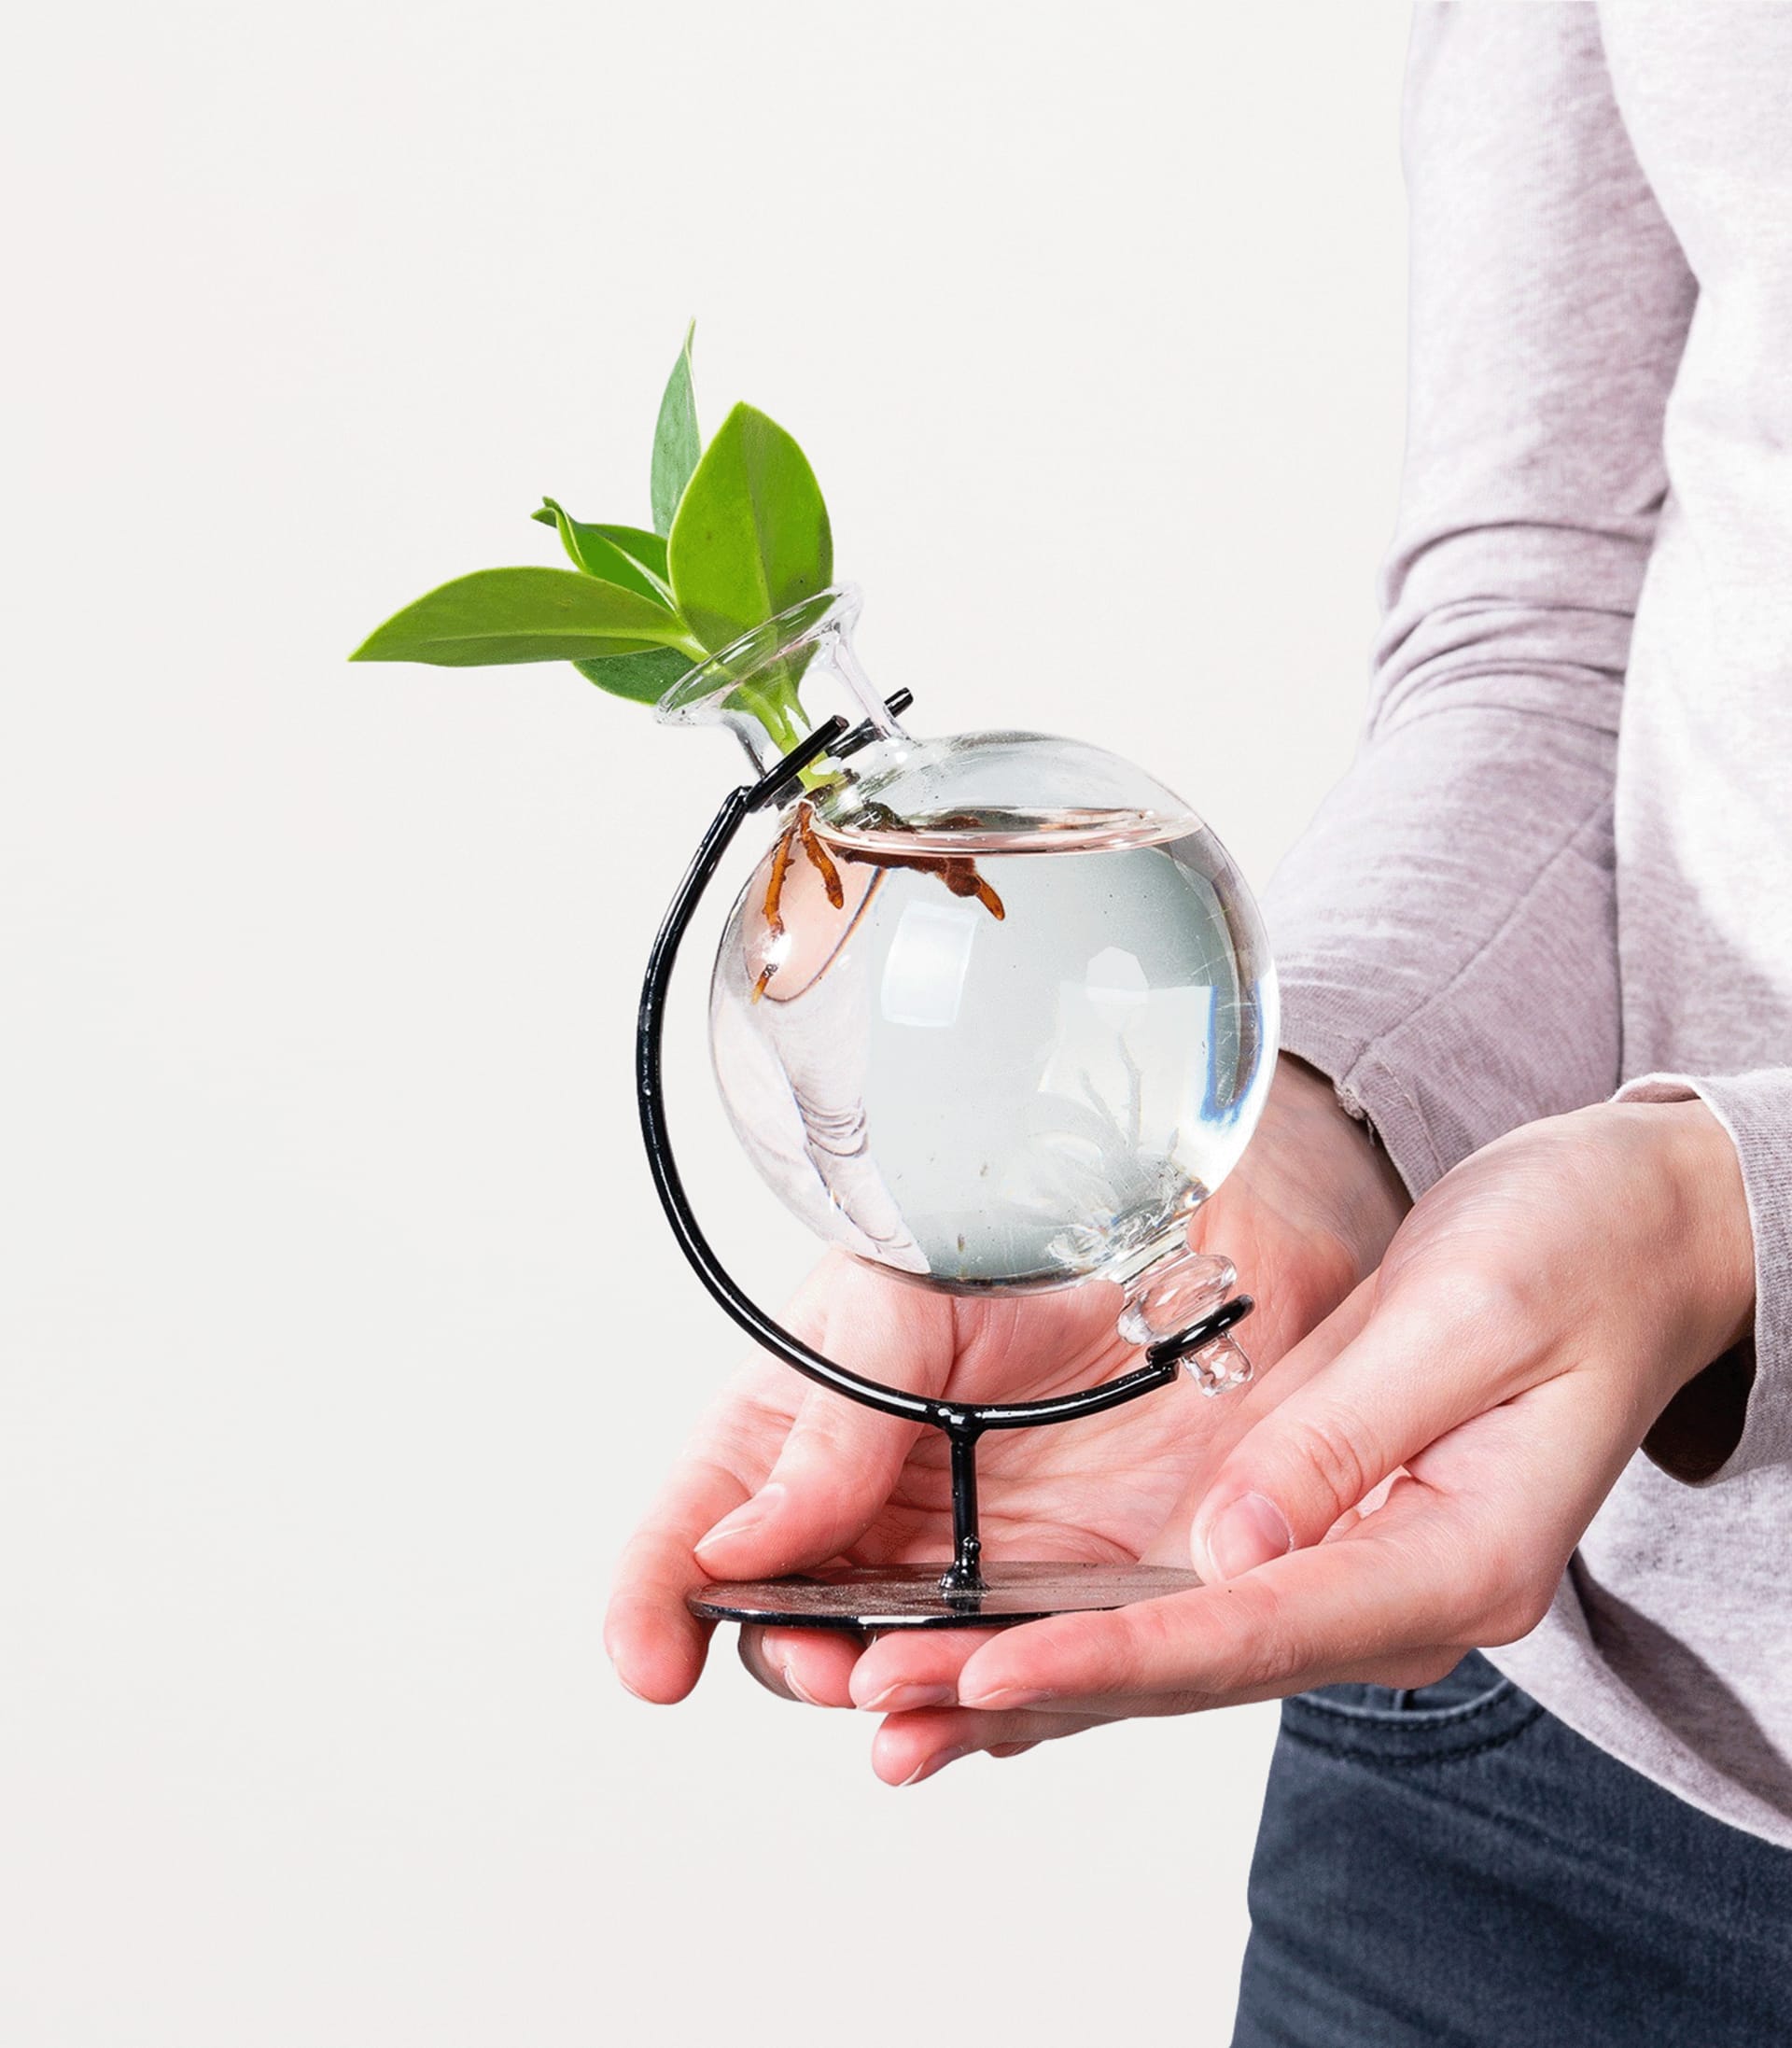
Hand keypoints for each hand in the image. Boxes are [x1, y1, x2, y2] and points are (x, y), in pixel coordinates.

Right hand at [603, 1057, 1408, 1743]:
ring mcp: (976, 1559)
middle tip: (814, 1661)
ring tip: (887, 1698)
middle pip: (796, 1618)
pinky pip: (1020, 1680)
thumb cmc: (1029, 1231)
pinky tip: (964, 1723)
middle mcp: (879, 1505)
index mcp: (809, 1423)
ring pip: (901, 1666)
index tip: (648, 1662)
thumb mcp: (902, 1303)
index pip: (706, 1520)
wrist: (1203, 1223)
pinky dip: (987, 1713)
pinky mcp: (1077, 1598)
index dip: (657, 1595)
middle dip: (791, 1655)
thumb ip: (828, 1426)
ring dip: (887, 1696)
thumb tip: (733, 1548)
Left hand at [852, 1099, 1753, 1784]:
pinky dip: (1087, 1626)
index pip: (1250, 1632)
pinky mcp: (1322, 1534)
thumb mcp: (1469, 1319)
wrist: (1639, 1239)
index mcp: (1450, 1558)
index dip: (1109, 1659)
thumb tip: (1230, 1544)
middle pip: (1192, 1668)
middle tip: (881, 1696)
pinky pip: (1189, 1604)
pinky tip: (990, 1637)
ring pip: (1175, 1651)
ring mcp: (1357, 1574)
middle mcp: (1396, 1594)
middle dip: (1034, 1686)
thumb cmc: (1574, 1257)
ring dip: (1039, 1672)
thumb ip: (1347, 1436)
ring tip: (893, 1691)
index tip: (986, 1667)